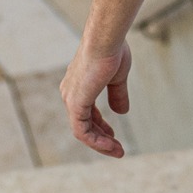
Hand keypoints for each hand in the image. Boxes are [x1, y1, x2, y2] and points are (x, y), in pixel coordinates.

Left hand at [61, 41, 133, 157]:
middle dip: (102, 138)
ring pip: (83, 131)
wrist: (106, 41)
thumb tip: (122, 112)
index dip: (100, 126)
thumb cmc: (112, 51)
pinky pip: (83, 131)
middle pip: (85, 123)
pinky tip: (110, 145)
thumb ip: (117, 95)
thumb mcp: (117, 77)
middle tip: (118, 149)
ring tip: (118, 151)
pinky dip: (96, 141)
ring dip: (101, 144)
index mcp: (78, 85)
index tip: (113, 135)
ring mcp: (71, 99)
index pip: (86, 112)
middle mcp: (70, 93)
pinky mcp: (75, 104)